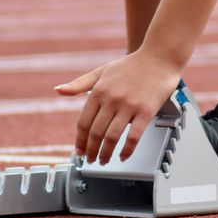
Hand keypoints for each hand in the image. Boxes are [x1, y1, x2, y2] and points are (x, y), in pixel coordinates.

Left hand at [55, 50, 180, 164]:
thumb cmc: (131, 66)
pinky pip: (134, 136)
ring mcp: (129, 106)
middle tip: (91, 160)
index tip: (79, 151)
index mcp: (99, 91)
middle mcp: (112, 99)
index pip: (84, 122)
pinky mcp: (146, 111)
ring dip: (106, 153)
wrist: (159, 57)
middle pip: (96, 132)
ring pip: (113, 137)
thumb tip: (58, 90)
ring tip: (104, 161)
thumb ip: (79, 84)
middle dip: (91, 150)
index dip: (80, 140)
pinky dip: (127, 150)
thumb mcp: (101, 71)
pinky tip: (123, 156)